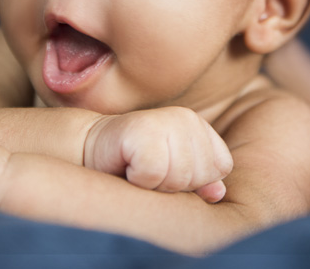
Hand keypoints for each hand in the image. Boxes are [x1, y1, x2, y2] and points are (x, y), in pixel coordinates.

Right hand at [83, 107, 232, 202]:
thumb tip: (218, 192)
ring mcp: (165, 120)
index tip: (167, 171)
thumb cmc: (134, 166)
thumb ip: (199, 184)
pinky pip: (154, 173)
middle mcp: (186, 117)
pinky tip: (127, 168)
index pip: (221, 167)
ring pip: (179, 176)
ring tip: (138, 170)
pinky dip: (139, 181)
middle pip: (200, 175)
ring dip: (155, 185)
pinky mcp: (142, 130)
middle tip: (149, 172)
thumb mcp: (173, 177)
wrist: (89, 149)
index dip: (195, 181)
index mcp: (199, 126)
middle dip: (173, 185)